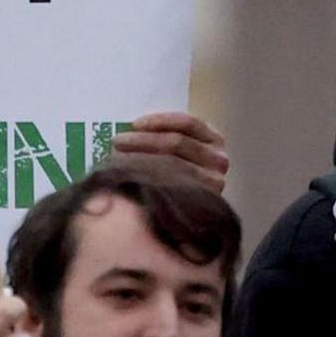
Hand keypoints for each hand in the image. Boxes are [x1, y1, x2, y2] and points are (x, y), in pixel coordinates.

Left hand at [112, 110, 229, 191]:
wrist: (187, 216)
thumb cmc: (176, 175)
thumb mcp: (179, 152)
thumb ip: (164, 138)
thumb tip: (131, 128)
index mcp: (213, 138)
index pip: (187, 123)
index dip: (159, 121)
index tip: (134, 124)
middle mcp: (219, 159)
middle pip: (177, 143)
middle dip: (143, 140)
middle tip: (117, 141)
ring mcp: (214, 181)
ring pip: (173, 164)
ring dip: (142, 159)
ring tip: (118, 159)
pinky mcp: (205, 200)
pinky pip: (173, 186)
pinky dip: (150, 179)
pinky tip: (133, 178)